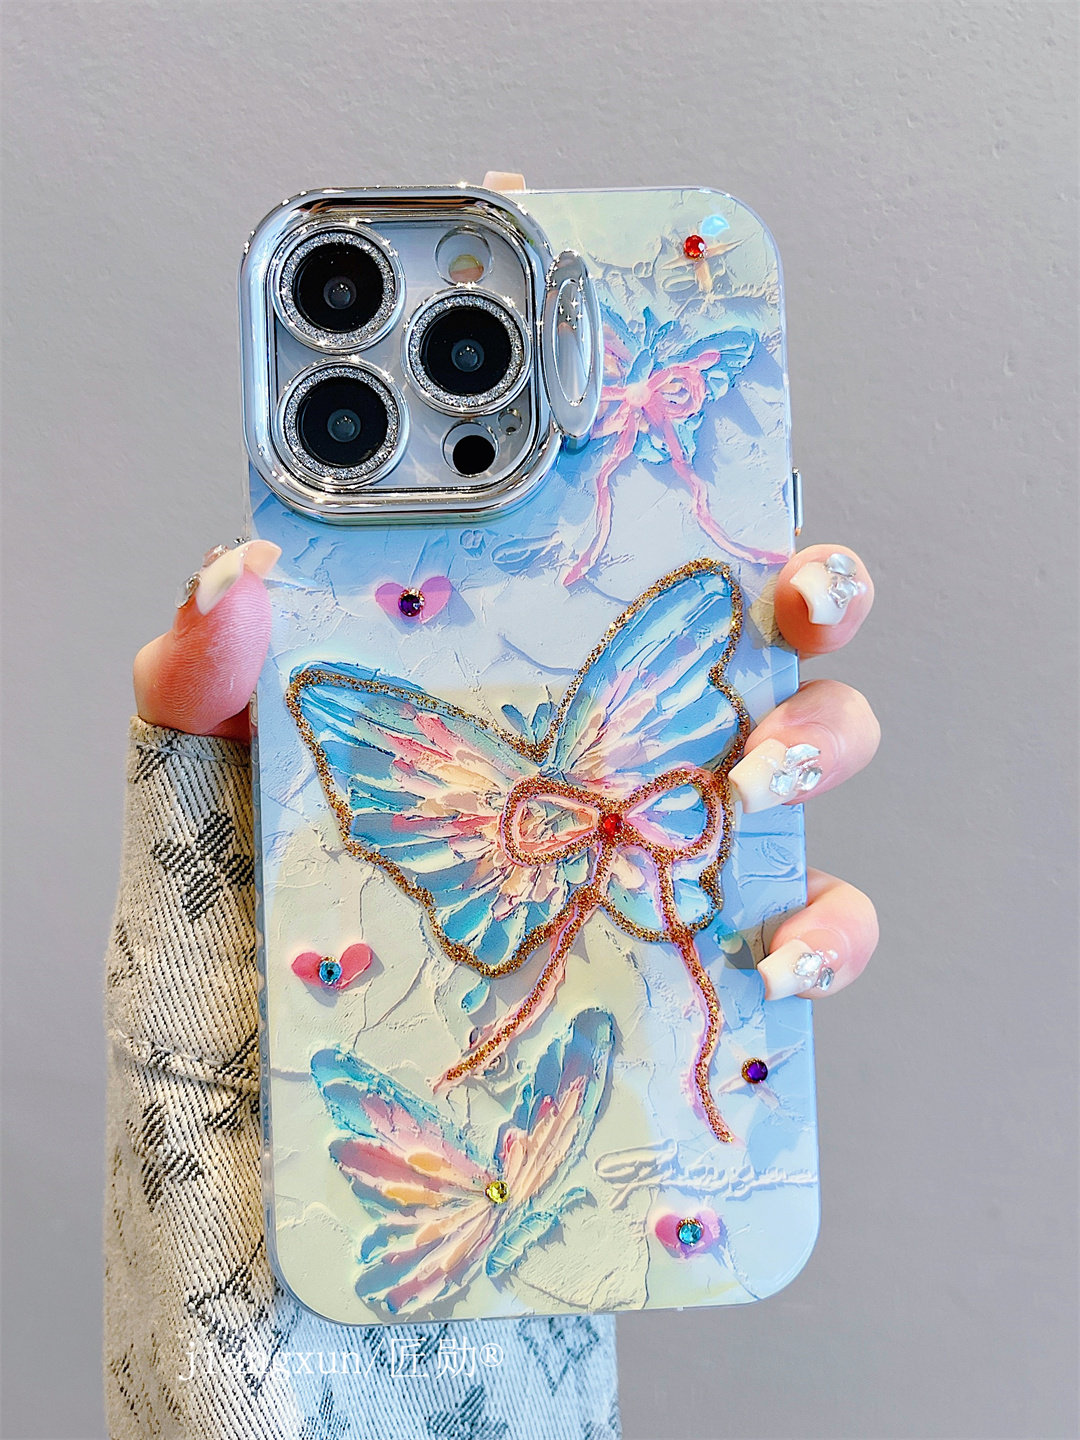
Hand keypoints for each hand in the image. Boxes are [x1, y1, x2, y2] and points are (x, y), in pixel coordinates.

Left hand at [134, 172, 878, 1004]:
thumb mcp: (211, 761)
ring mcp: (664, 826)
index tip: (721, 435)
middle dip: (815, 583)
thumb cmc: (256, 892)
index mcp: (519, 645)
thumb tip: (234, 573)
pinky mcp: (690, 942)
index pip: (622, 523)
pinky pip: (806, 925)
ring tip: (760, 773)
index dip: (682, 451)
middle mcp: (613, 719)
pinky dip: (822, 935)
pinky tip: (773, 955)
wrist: (282, 1060)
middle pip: (760, 617)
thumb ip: (207, 666)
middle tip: (787, 590)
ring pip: (811, 745)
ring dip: (825, 740)